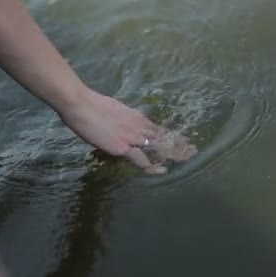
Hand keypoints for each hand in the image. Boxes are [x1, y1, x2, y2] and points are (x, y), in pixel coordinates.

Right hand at [59, 88, 195, 173]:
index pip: (158, 128)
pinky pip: (141, 160)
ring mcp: (132, 137)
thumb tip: (123, 123)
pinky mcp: (123, 147)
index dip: (171, 135)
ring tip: (187, 158)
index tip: (183, 139)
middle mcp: (139, 126)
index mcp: (136, 116)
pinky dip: (152, 166)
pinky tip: (162, 171)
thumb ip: (122, 118)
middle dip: (179, 144)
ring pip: (158, 146)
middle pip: (164, 136)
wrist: (82, 105)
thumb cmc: (91, 105)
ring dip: (173, 153)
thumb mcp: (114, 109)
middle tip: (193, 149)